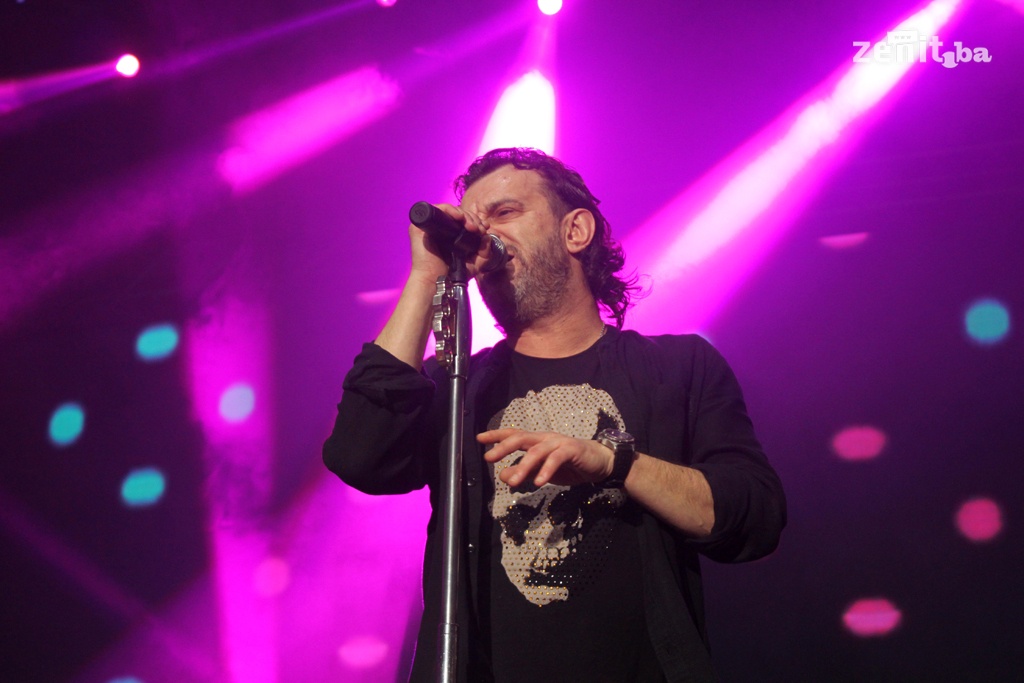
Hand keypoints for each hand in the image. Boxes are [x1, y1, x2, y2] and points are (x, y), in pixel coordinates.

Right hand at [408, 203, 492, 282]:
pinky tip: (459, 218)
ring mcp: (431, 226)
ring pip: (450, 210)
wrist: (438, 281)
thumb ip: (484, 252)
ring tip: (472, 227)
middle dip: (473, 219)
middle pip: (459, 214)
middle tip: (480, 229)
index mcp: (450, 235)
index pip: (464, 220)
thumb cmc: (452, 275)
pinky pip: (437, 210)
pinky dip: (450, 210)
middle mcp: (440, 229)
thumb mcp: (475, 264)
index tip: (484, 228)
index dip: (476, 221)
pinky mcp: (421, 226)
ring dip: (465, 215)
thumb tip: (488, 237)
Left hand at [478, 428, 614, 487]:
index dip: (497, 436)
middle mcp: (545, 438)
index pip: (514, 435)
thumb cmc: (570, 465)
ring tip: (513, 482)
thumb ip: (523, 472)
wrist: (600, 463)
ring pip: (537, 451)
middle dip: (504, 447)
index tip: (479, 439)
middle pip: (521, 438)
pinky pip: (556, 459)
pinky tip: (538, 482)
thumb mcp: (542, 473)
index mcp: (537, 441)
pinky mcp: (572, 450)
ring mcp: (558, 443)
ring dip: (524, 466)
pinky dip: (546, 471)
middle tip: (489, 457)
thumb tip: (502, 475)